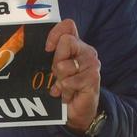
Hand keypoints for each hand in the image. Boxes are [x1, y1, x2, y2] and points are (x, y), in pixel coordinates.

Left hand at [45, 19, 100, 133]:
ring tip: (64, 86)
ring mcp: (91, 64)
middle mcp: (86, 51)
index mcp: (76, 45)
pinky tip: (69, 94)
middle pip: (66, 42)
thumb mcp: (55, 67)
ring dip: (59, 79)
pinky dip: (64, 90)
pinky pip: (69, 81)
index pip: (68, 26)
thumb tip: (43, 46)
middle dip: (56, 61)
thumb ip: (52, 53)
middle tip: (58, 75)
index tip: (48, 48)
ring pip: (64, 64)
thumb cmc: (65, 86)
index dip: (55, 34)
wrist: (78, 110)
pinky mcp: (93, 78)